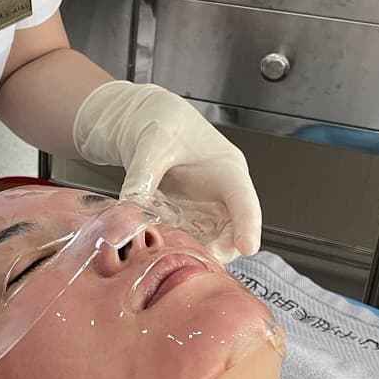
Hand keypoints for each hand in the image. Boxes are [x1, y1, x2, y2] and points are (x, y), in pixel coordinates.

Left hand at [73, 81, 261, 262]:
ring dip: (194, 252)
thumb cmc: (163, 120)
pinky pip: (184, 239)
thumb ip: (142, 176)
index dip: (248, 225)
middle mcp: (221, 194)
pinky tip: (156, 245)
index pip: (244, 201)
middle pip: (231, 232)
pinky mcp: (184, 218)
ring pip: (209, 242)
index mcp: (226, 169)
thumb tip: (131, 208)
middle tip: (196, 260)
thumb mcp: (152, 144)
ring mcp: (203, 209)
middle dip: (219, 250)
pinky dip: (173, 246)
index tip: (247, 247)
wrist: (145, 119)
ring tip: (172, 254)